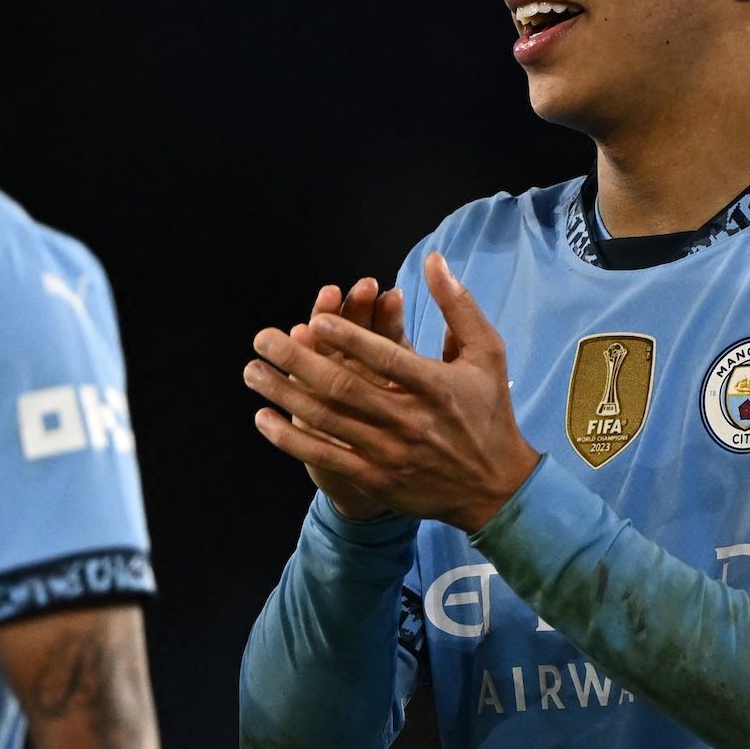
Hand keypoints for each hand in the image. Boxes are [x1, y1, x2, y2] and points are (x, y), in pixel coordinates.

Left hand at [244, 253, 541, 532]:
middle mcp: (411, 420)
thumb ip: (458, 306)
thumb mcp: (487, 354)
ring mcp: (391, 452)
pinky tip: (263, 419)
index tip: (315, 319)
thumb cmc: (488, 410)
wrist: (497, 488)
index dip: (348, 338)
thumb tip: (433, 260)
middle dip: (297, 361)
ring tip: (252, 371)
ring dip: (283, 395)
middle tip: (262, 339)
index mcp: (437, 386)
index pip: (386, 357)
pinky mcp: (377, 478)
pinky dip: (291, 439)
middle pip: (344, 387)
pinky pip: (325, 457)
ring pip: (327, 420)